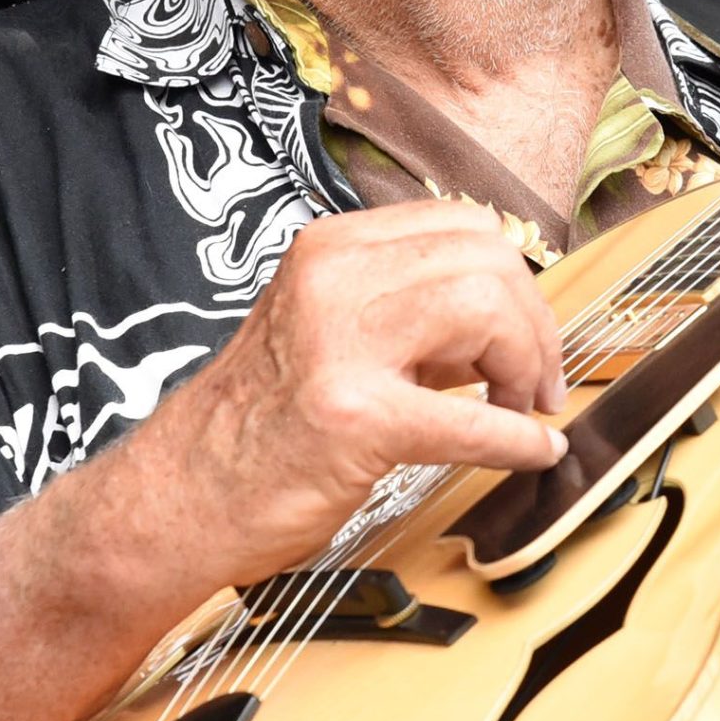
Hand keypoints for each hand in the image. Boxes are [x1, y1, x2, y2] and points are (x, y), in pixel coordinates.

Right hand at [138, 198, 568, 584]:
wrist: (180, 495)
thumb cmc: (259, 423)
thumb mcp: (330, 331)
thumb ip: (412, 313)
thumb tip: (511, 317)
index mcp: (333, 247)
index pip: (465, 224)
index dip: (516, 278)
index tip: (528, 329)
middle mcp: (332, 277)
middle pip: (487, 260)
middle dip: (534, 323)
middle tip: (538, 381)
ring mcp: (339, 344)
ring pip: (486, 310)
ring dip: (528, 365)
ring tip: (523, 409)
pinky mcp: (352, 418)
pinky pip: (471, 419)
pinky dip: (518, 440)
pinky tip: (532, 452)